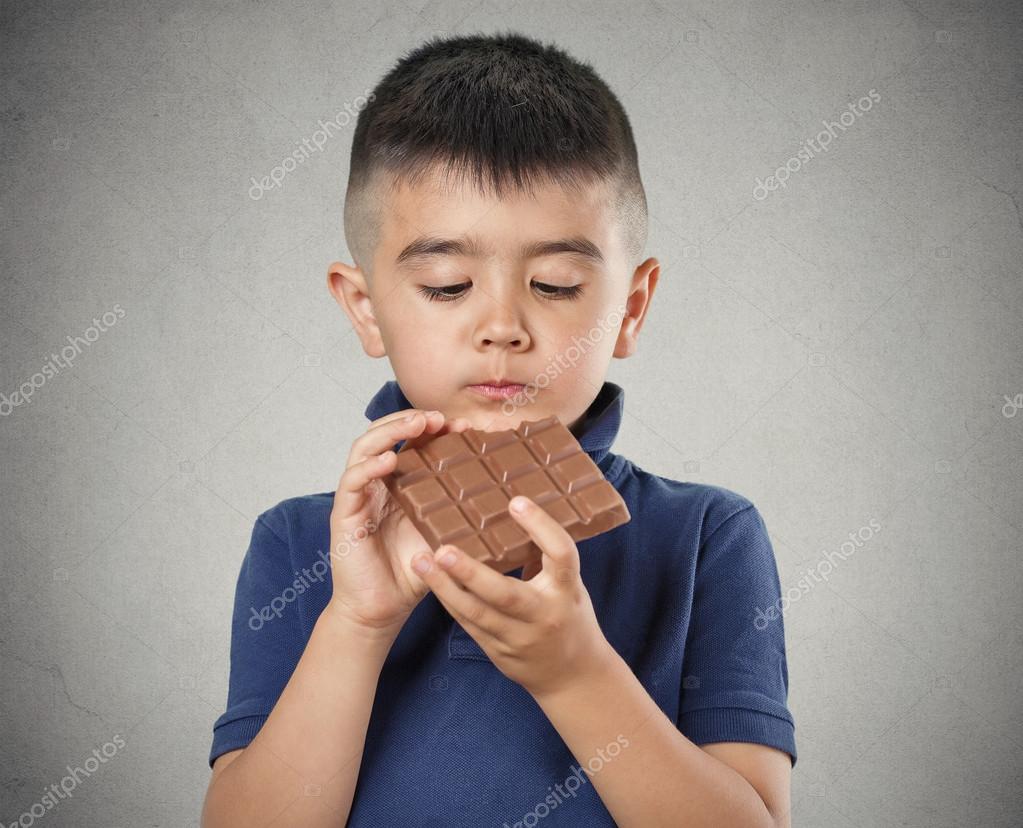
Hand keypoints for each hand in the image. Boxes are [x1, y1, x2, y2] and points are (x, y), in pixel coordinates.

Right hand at [326, 408, 471, 636]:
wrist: (382, 609)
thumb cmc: (412, 574)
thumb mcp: (444, 535)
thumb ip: (462, 513)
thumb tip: (509, 497)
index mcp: (399, 485)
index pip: (411, 443)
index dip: (433, 429)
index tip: (462, 425)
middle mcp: (376, 484)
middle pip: (384, 434)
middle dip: (410, 420)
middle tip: (438, 417)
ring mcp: (358, 497)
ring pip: (364, 448)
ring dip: (390, 431)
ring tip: (416, 425)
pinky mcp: (344, 515)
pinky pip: (352, 481)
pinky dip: (369, 466)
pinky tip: (390, 461)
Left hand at [410, 495, 614, 697]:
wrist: (572, 675)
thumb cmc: (569, 615)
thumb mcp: (569, 584)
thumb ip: (545, 555)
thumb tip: (516, 510)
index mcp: (568, 590)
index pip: (561, 555)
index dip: (541, 527)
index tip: (516, 502)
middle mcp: (543, 615)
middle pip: (506, 595)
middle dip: (471, 573)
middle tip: (443, 549)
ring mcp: (519, 638)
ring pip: (477, 613)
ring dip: (445, 587)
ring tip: (421, 561)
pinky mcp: (498, 652)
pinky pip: (469, 624)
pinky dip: (449, 601)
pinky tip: (431, 580)